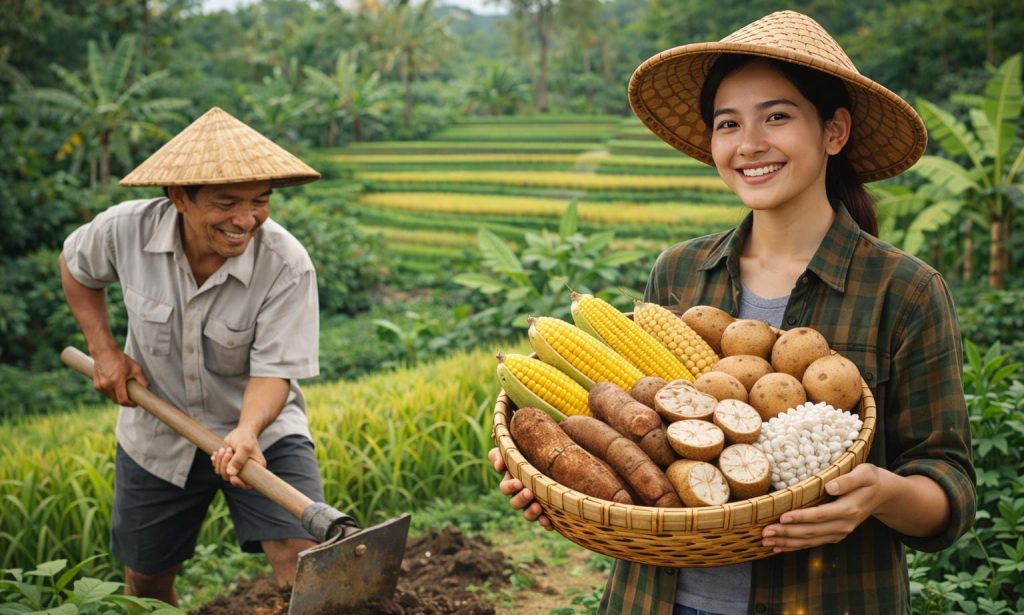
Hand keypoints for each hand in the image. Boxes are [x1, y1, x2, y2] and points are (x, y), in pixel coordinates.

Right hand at [91, 347, 148, 405]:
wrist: (104, 352)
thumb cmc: (120, 359)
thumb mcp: (136, 368)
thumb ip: (143, 380)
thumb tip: (147, 389)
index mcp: (116, 381)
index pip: (123, 400)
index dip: (130, 404)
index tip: (135, 403)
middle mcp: (106, 385)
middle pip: (117, 400)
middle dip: (125, 400)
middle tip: (132, 396)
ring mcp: (100, 386)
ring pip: (111, 397)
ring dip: (118, 396)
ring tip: (123, 387)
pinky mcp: (96, 385)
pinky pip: (106, 393)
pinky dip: (112, 391)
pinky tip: (115, 383)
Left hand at [213, 427, 266, 488]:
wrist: (241, 431)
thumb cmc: (246, 438)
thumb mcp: (244, 447)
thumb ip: (238, 460)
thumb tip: (230, 473)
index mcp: (255, 469)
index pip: (248, 484)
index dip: (240, 484)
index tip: (233, 477)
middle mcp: (245, 471)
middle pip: (231, 478)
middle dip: (226, 465)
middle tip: (229, 451)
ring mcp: (235, 468)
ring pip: (223, 473)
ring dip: (221, 461)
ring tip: (225, 449)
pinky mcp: (227, 464)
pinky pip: (218, 468)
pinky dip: (216, 460)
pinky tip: (219, 452)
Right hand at [488, 447, 552, 529]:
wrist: (550, 454)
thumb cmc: (526, 450)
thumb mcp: (512, 448)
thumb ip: (500, 454)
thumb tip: (498, 466)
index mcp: (511, 481)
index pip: (505, 488)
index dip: (510, 487)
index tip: (519, 482)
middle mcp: (520, 495)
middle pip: (515, 503)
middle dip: (521, 499)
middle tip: (529, 493)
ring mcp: (533, 503)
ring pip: (527, 514)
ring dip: (531, 513)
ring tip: (539, 508)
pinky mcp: (547, 509)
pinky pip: (543, 520)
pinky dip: (545, 523)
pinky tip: (549, 524)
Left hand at [761, 463, 884, 552]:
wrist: (882, 494)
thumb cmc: (869, 479)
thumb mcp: (865, 473)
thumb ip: (848, 480)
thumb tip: (830, 487)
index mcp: (849, 509)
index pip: (820, 515)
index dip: (801, 517)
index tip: (782, 516)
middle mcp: (844, 525)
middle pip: (811, 532)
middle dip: (786, 533)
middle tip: (764, 533)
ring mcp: (839, 532)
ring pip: (809, 541)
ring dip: (787, 542)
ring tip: (766, 542)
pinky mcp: (834, 535)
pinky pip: (812, 543)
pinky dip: (794, 546)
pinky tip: (778, 547)